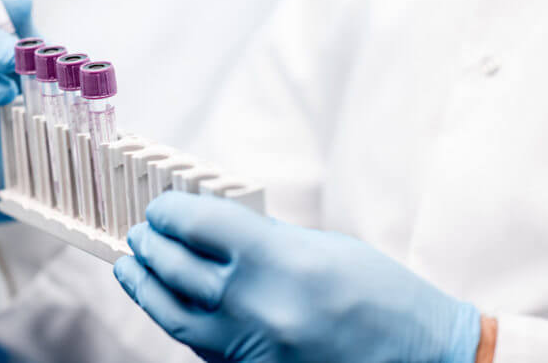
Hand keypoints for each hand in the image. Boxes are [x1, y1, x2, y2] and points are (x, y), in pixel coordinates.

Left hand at [115, 192, 481, 362]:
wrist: (423, 361)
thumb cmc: (382, 297)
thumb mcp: (324, 248)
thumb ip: (263, 236)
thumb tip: (211, 224)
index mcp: (280, 261)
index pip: (197, 225)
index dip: (169, 211)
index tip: (161, 207)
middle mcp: (259, 306)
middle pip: (176, 268)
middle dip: (151, 244)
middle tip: (141, 232)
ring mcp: (252, 349)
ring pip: (172, 313)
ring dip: (144, 285)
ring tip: (131, 265)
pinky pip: (197, 344)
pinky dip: (173, 318)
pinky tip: (162, 301)